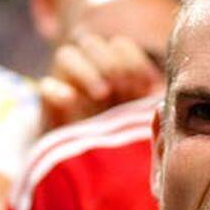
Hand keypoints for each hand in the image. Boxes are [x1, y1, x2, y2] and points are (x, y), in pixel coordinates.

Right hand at [40, 30, 161, 130]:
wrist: (91, 166)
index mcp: (113, 68)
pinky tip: (71, 99)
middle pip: (93, 43)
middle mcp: (87, 69)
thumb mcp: (143, 117)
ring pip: (67, 54)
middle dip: (112, 63)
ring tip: (102, 94)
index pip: (121, 45)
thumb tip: (164, 95)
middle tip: (125, 89)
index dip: (135, 61)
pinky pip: (45, 86)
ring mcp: (65, 83)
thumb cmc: (125, 136)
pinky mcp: (48, 105)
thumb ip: (151, 102)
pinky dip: (56, 89)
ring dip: (87, 70)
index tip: (147, 86)